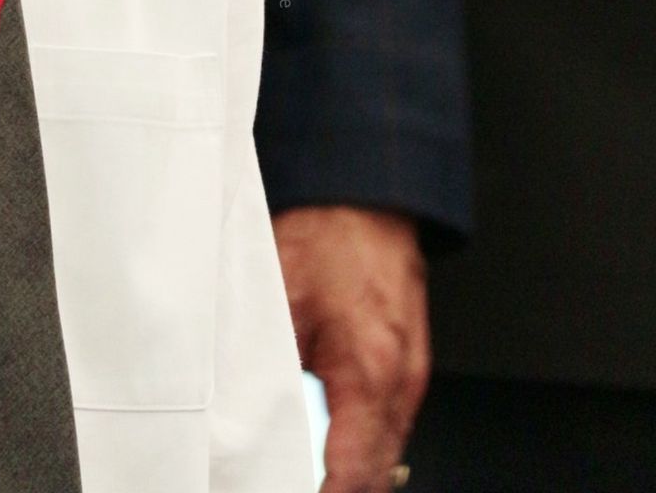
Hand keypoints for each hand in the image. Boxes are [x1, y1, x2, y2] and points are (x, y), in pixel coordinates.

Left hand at [273, 205, 428, 492]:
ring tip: (315, 480)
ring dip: (355, 473)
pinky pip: (392, 424)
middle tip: (299, 485)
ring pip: (388, 453)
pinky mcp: (411, 361)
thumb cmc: (326, 234)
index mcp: (370, 372)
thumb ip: (265, 368)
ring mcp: (412, 373)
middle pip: (376, 473)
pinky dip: (367, 445)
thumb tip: (243, 418)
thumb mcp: (279, 301)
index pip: (351, 474)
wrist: (364, 192)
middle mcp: (401, 381)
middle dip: (340, 490)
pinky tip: (339, 452)